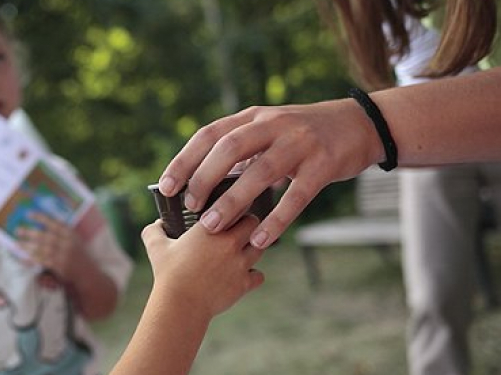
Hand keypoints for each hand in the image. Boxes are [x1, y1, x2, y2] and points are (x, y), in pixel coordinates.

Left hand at [16, 212, 83, 279]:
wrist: (87, 272)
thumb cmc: (78, 253)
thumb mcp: (74, 238)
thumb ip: (61, 231)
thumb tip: (43, 222)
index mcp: (70, 234)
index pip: (54, 223)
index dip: (41, 218)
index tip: (28, 214)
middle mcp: (67, 243)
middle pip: (46, 236)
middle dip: (30, 233)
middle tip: (17, 230)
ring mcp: (63, 256)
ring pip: (42, 249)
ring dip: (28, 246)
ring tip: (17, 244)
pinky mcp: (60, 267)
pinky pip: (43, 261)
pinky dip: (32, 259)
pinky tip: (23, 257)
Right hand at [141, 215, 264, 317]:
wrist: (180, 303)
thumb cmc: (168, 274)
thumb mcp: (156, 247)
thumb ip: (154, 230)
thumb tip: (157, 224)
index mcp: (210, 227)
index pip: (235, 205)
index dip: (234, 207)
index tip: (229, 211)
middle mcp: (230, 242)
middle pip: (253, 222)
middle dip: (247, 224)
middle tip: (238, 229)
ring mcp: (240, 263)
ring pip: (260, 247)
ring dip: (252, 247)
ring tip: (240, 251)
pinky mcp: (244, 283)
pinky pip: (258, 275)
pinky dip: (252, 275)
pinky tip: (241, 275)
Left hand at [158, 99, 383, 247]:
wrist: (361, 125)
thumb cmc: (304, 135)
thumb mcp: (270, 131)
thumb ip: (242, 153)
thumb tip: (205, 186)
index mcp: (253, 116)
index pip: (210, 134)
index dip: (184, 160)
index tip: (165, 186)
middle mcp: (273, 125)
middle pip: (229, 148)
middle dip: (204, 178)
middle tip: (190, 207)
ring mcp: (300, 143)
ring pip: (260, 173)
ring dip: (233, 201)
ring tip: (213, 226)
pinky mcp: (323, 165)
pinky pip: (296, 196)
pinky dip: (276, 219)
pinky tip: (259, 239)